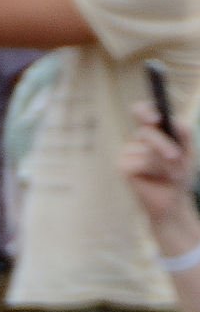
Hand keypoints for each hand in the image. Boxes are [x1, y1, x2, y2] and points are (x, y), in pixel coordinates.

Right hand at [122, 104, 199, 258]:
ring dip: (163, 163)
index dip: (144, 110)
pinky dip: (153, 171)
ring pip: (146, 150)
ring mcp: (127, 153)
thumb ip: (183, 133)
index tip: (156, 119)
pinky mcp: (123, 167)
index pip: (142, 112)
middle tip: (175, 157)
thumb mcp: (188, 150)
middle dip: (163, 144)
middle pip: (146, 132)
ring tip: (170, 174)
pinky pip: (140, 163)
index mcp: (152, 132)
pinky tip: (154, 179)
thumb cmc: (179, 173)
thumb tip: (174, 121)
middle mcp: (138, 141)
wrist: (172, 200)